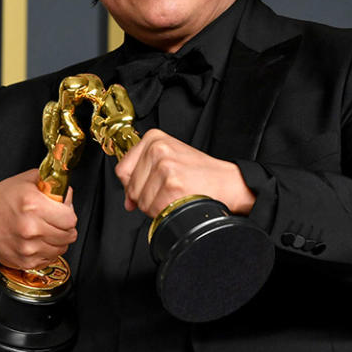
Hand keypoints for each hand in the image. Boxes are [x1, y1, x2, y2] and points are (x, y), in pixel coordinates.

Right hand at [0, 169, 77, 269]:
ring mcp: (28, 247)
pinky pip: (49, 258)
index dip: (68, 213)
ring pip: (62, 248)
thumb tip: (66, 192)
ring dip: (57, 240)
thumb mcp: (25, 181)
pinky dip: (47, 251)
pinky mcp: (25, 261)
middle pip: (69, 235)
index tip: (62, 211)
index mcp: (33, 205)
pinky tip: (37, 241)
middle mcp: (31, 228)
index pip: (70, 218)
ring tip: (45, 230)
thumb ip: (50, 183)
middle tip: (55, 220)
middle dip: (65, 227)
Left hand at [114, 129, 255, 217]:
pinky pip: (155, 209)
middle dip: (146, 198)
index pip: (123, 170)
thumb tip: (128, 201)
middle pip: (131, 187)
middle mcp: (158, 148)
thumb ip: (143, 175)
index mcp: (154, 138)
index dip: (132, 185)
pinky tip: (180, 202)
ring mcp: (165, 166)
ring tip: (176, 196)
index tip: (147, 188)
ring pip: (141, 201)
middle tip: (168, 193)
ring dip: (157, 207)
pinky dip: (165, 213)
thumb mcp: (170, 161)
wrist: (229, 182)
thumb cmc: (201, 173)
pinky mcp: (172, 184)